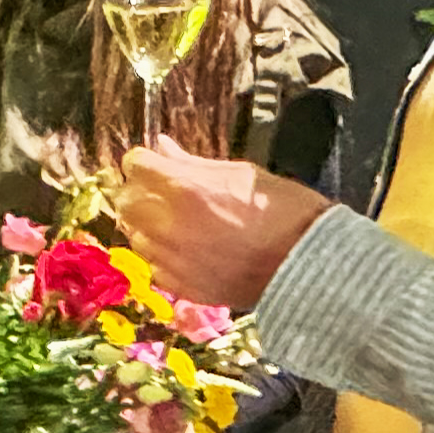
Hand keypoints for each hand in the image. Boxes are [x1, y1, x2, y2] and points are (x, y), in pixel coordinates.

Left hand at [117, 135, 331, 311]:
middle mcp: (168, 224)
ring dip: (146, 223)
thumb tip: (161, 147)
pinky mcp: (180, 285)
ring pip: (134, 234)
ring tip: (175, 221)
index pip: (135, 165)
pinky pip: (151, 264)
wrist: (308, 264)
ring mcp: (172, 258)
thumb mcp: (241, 173)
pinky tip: (183, 248)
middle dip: (139, 191)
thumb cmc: (283, 210)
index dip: (144, 161)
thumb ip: (193, 164)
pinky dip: (160, 254)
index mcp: (184, 188)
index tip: (155, 163)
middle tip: (161, 190)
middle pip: (125, 200)